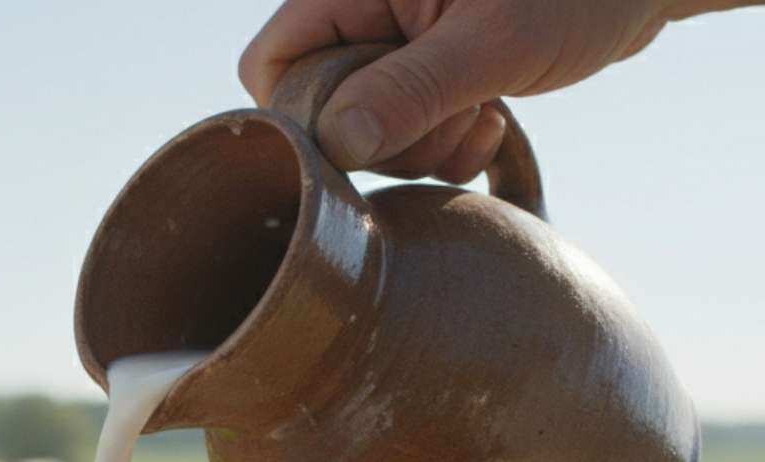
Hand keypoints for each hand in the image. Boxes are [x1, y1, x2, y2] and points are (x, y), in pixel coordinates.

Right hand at [239, 0, 691, 179]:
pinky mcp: (434, 69)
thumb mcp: (492, 47)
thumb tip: (336, 145)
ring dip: (421, 145)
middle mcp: (369, 9)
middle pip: (319, 104)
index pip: (272, 63)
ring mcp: (401, 41)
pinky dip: (446, 143)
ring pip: (366, 126)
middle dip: (380, 138)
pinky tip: (491, 124)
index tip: (366, 139)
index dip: (303, 114)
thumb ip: (410, 92)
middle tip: (444, 125)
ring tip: (479, 118)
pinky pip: (409, 129)